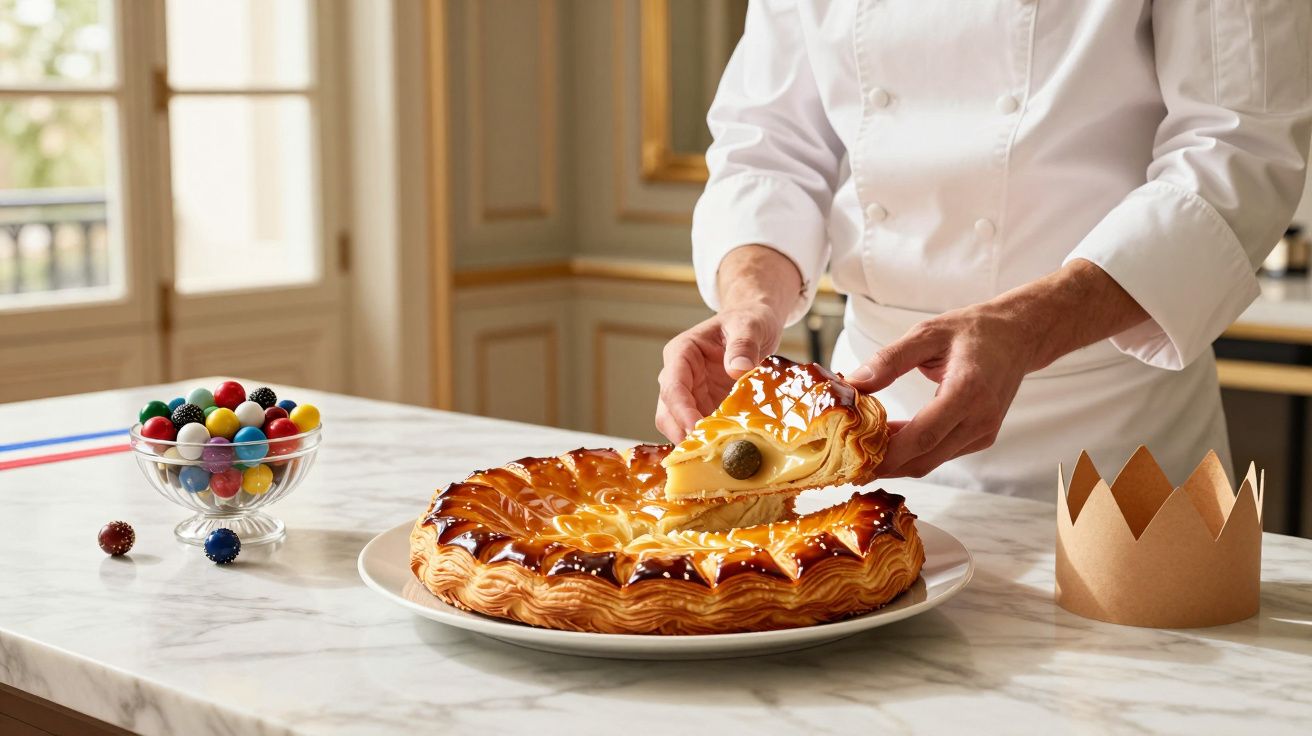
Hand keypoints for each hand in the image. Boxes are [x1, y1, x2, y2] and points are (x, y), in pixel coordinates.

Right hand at [656, 244, 802, 442]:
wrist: (755, 325)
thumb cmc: (748, 320)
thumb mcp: (749, 324)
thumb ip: (743, 344)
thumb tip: (737, 369)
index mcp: (681, 353)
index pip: (672, 386)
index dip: (681, 411)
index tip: (696, 430)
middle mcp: (679, 376)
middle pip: (668, 412)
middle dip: (683, 433)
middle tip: (707, 452)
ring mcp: (690, 394)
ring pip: (678, 425)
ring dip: (695, 441)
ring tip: (719, 455)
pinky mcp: (703, 407)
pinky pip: (699, 429)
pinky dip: (709, 441)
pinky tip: (727, 450)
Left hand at [846, 306, 1032, 477]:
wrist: (1018, 336)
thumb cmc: (973, 330)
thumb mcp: (927, 333)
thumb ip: (889, 359)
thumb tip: (854, 383)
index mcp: (968, 391)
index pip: (923, 435)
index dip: (887, 453)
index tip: (856, 456)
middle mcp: (980, 419)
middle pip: (924, 458)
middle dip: (885, 464)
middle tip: (850, 459)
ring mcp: (984, 432)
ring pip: (932, 461)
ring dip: (897, 460)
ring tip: (864, 448)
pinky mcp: (982, 437)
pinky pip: (942, 453)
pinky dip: (915, 452)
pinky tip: (891, 439)